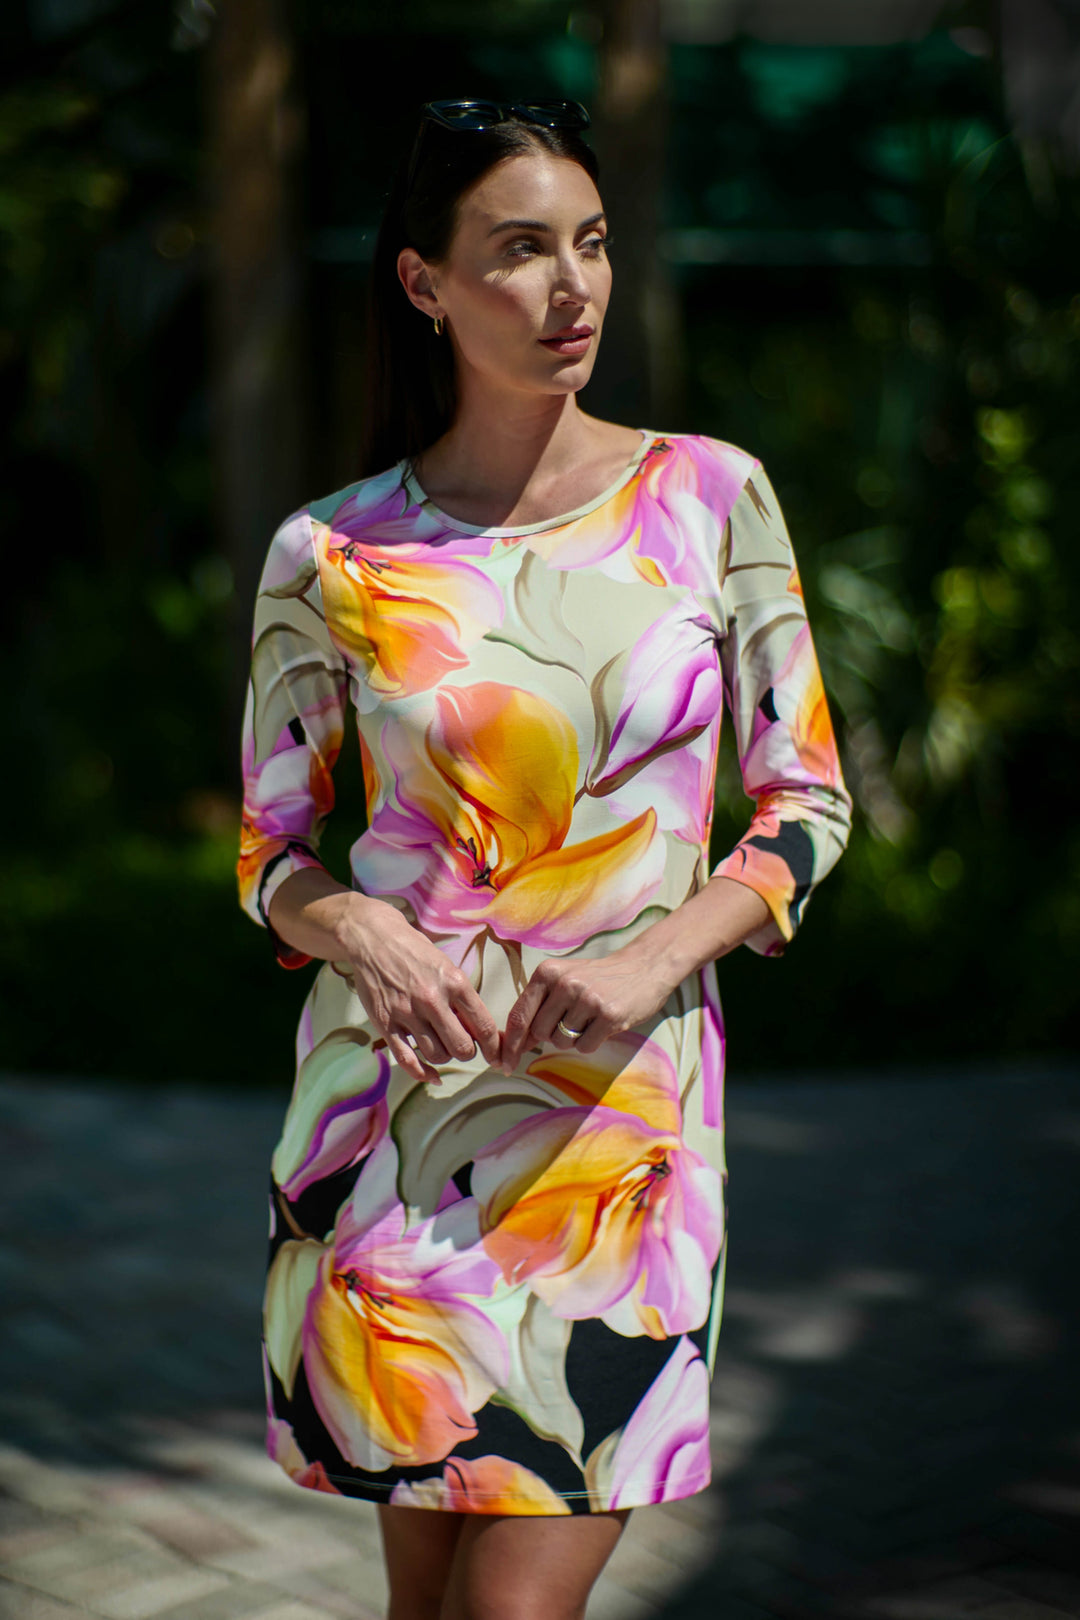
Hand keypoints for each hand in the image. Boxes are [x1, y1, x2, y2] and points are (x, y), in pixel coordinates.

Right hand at [338, 898, 501, 1085]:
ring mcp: (407, 1013)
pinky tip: (432, 1075)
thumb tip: (482, 1032)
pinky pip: (407, 1060)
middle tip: (464, 1045)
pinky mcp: (385, 1023)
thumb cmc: (416, 952)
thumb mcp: (447, 967)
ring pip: (437, 1056)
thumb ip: (463, 998)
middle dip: (468, 1052)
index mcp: (454, 982)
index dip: (495, 1048)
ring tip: (442, 1044)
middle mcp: (432, 999)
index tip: (498, 1056)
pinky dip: (423, 1073)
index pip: (484, 1027)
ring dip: (445, 1057)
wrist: (374, 939)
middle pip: (462, 1048)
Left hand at [498, 947, 677, 1072]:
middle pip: (540, 1034)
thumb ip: (538, 1008)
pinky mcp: (609, 1015)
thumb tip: (513, 1045)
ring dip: (573, 1039)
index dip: (509, 1045)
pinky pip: (585, 1047)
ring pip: (562, 1043)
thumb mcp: (563, 981)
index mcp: (547, 972)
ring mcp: (587, 999)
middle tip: (573, 1019)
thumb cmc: (597, 978)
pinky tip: (602, 1024)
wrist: (644, 967)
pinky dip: (591, 1042)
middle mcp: (565, 984)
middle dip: (552, 1035)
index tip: (503, 1065)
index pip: (519, 1016)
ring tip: (590, 1018)